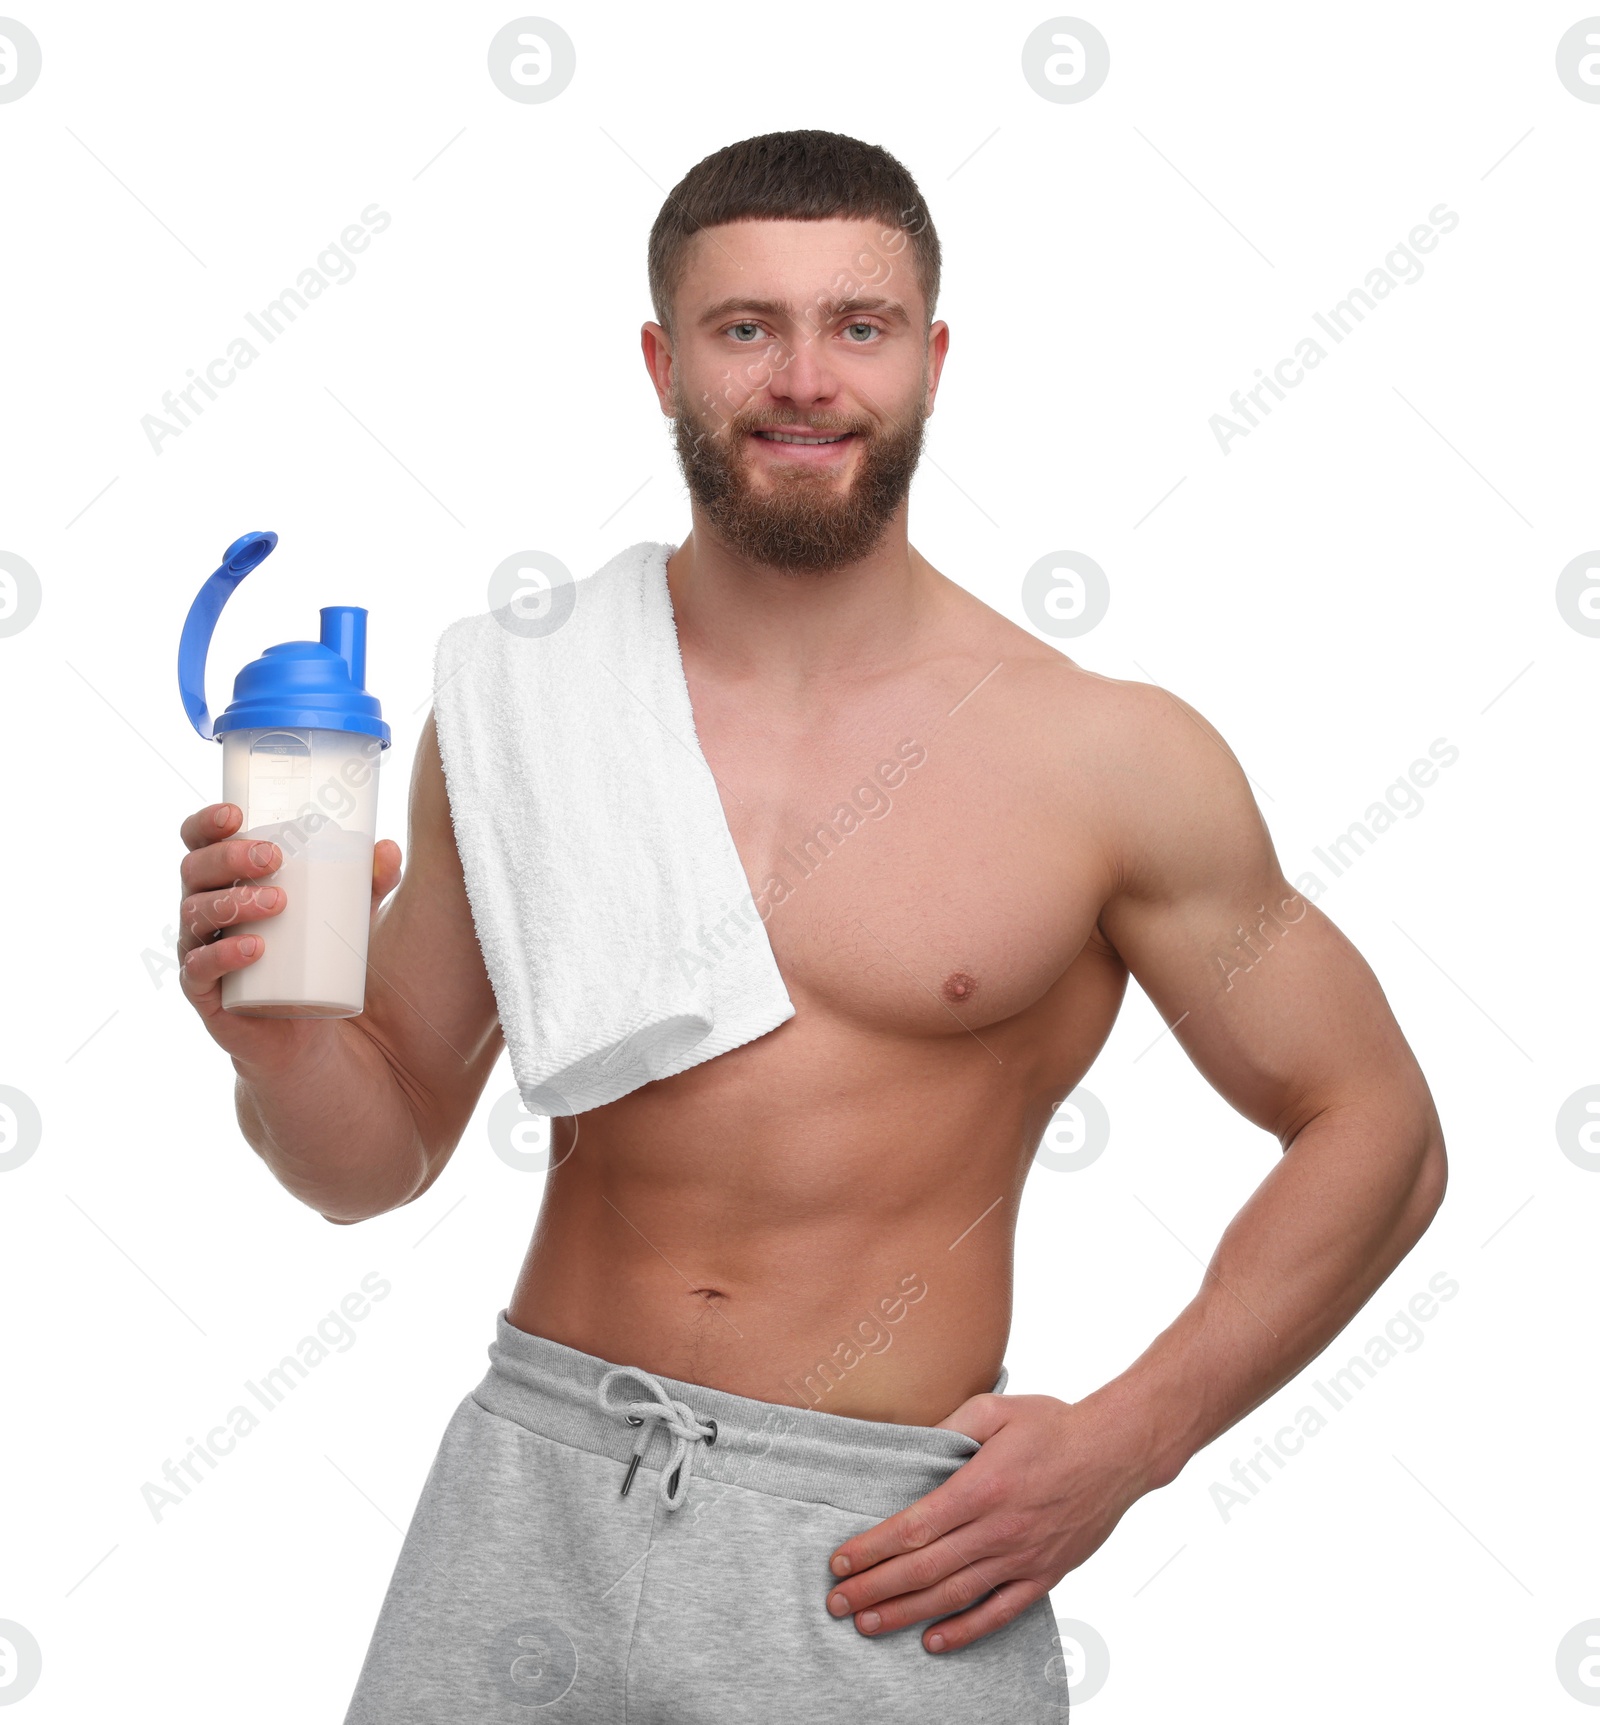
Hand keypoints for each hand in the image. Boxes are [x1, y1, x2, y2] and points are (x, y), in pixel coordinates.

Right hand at [176, 801, 400, 1066]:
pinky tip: (252, 948)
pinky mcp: (205, 994)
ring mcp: (198, 952)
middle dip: (229, 857)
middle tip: (273, 857)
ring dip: (233, 901)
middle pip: (194, 871)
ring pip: (195, 915)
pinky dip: (222, 956)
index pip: (198, 843)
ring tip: (277, 901)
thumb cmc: (313, 961)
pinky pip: (198, 970)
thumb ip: (368, 885)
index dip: (206, 823)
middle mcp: (203, 913)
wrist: (304, 1036)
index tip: (235, 813)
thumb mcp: (345, 920)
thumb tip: (388, 848)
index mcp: (225, 884)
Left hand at [824, 1391, 1154, 1653]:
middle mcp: (998, 1529)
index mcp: (981, 1487)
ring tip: (869, 1625)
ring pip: (954, 1595)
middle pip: (924, 1569)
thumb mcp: (995, 1409)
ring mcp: (1022, 1557)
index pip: (913, 1528)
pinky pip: (1000, 1612)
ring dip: (907, 1613)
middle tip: (838, 1603)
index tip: (840, 1561)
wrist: (1118, 1451)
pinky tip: (933, 1641)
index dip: (873, 1548)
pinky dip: (965, 1631)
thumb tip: (911, 1444)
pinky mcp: (1045, 1574)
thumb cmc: (1054, 1425)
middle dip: (875, 1588)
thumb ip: (950, 1424)